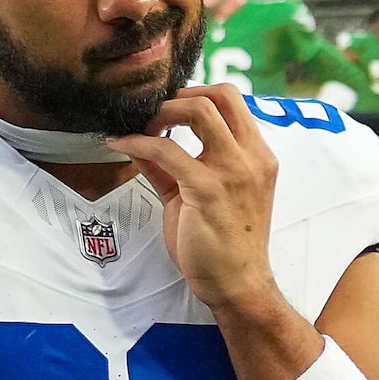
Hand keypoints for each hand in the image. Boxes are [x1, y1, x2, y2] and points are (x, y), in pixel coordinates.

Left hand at [107, 83, 285, 317]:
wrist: (237, 285)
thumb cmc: (224, 245)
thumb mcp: (202, 196)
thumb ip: (174, 167)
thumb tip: (141, 143)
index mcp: (257, 156)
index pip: (233, 101)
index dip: (198, 93)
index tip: (171, 109)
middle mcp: (252, 158)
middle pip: (222, 94)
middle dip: (182, 95)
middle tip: (155, 114)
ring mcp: (233, 172)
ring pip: (199, 110)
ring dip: (163, 112)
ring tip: (142, 127)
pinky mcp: (208, 190)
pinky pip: (166, 149)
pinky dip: (138, 142)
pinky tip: (121, 145)